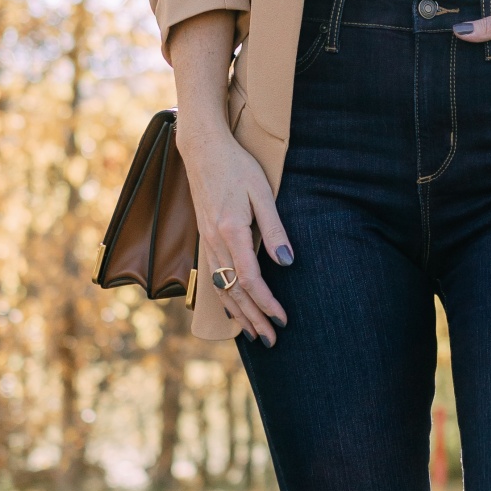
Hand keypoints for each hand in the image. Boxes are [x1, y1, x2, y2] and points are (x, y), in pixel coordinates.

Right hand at [172, 119, 290, 345]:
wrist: (202, 150)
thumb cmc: (237, 167)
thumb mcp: (263, 193)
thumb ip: (274, 229)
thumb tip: (288, 263)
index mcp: (232, 231)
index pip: (251, 279)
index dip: (267, 303)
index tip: (283, 319)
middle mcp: (216, 242)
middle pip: (235, 291)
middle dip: (254, 318)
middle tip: (272, 340)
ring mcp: (207, 241)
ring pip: (222, 287)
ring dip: (239, 314)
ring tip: (254, 334)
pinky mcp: (206, 238)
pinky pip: (214, 277)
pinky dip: (225, 298)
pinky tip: (233, 308)